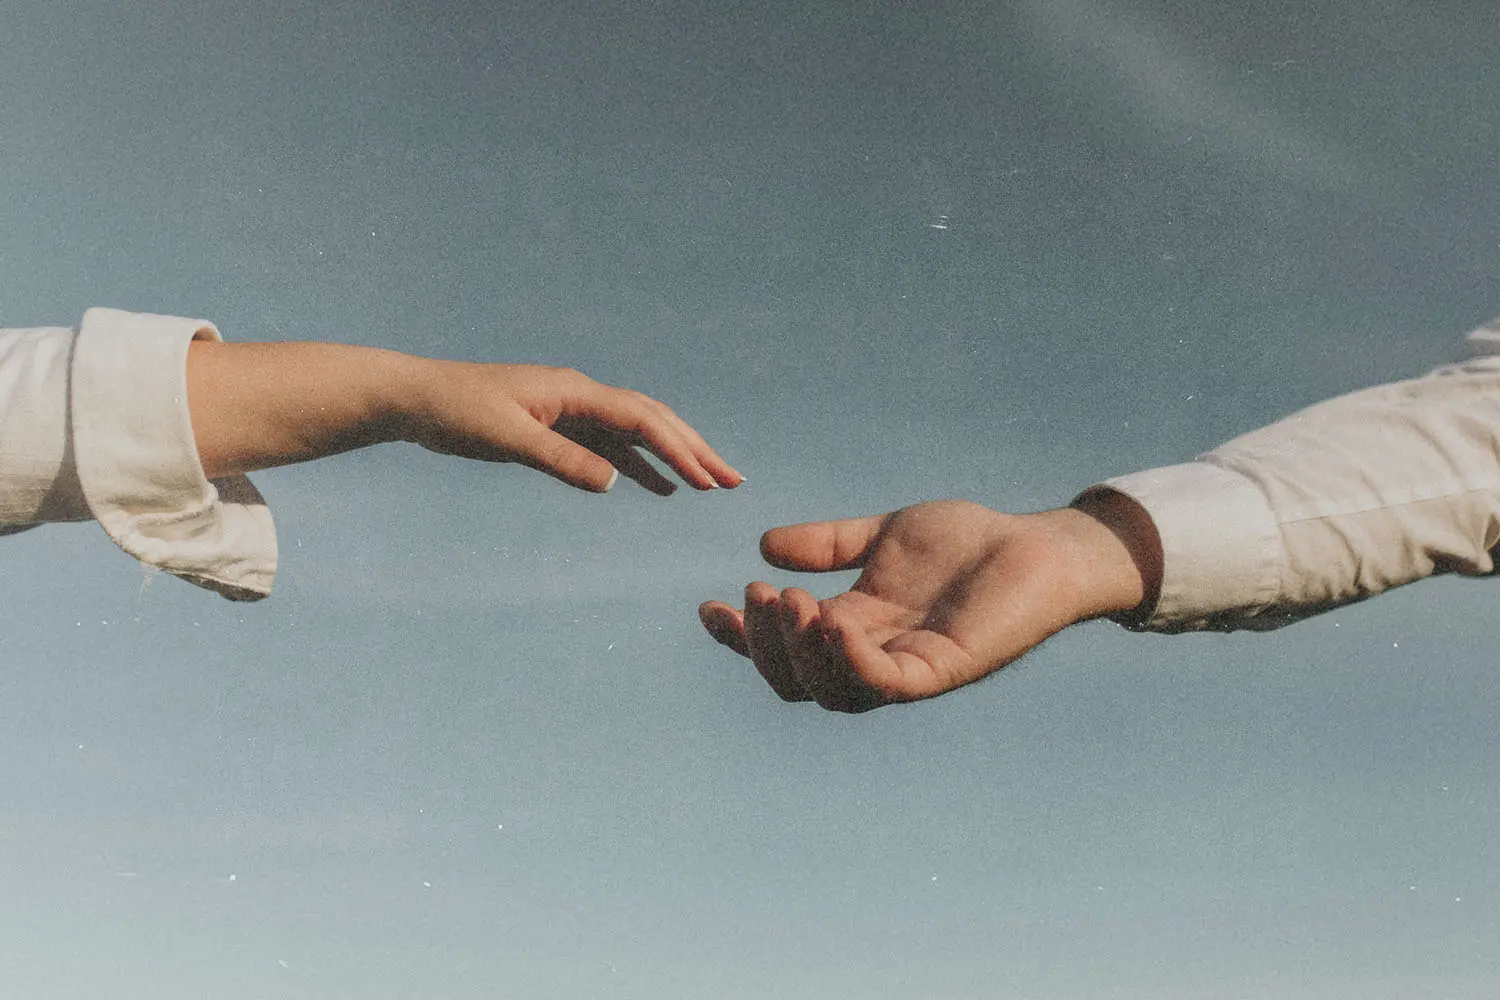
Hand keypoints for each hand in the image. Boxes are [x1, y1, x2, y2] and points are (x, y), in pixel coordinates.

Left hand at [401, 360, 742, 493]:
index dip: (679, 449)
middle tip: (733, 480)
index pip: (641, 419)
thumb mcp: (507, 438)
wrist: (414, 398)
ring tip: (711, 485)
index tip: (708, 480)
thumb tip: (615, 482)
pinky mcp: (555, 427)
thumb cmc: (454, 412)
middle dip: (695, 449)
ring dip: (674, 458)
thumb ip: (560, 460)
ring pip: (635, 434)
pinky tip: (657, 488)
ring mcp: (569, 410)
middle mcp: (579, 395)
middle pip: (652, 420)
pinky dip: (639, 466)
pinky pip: (610, 447)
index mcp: (573, 390)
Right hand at [698, 496, 1159, 711]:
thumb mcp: (883, 535)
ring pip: (832, 690)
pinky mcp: (942, 670)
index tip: (708, 608)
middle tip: (760, 595)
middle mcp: (873, 657)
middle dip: (764, 645)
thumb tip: (764, 545)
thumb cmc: (969, 543)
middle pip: (797, 681)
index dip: (741, 639)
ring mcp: (906, 668)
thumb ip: (829, 543)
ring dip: (798, 653)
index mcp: (853, 629)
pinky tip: (833, 620)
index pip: (784, 651)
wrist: (1039, 547)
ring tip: (790, 602)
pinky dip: (851, 658)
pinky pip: (885, 684)